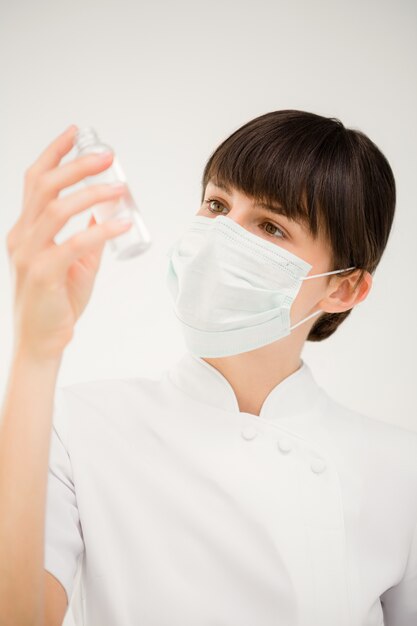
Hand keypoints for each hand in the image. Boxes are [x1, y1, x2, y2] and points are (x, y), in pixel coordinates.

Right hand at [6, 125, 131, 360]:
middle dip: (76, 165)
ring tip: (121, 188)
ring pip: (57, 209)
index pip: (34, 181)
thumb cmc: (57, 300)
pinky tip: (124, 223)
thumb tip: (108, 214)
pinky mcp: (43, 273)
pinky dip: (101, 230)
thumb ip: (87, 236)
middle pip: (44, 186)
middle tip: (108, 156)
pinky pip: (74, 243)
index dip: (54, 152)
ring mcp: (29, 254)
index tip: (77, 133)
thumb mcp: (75, 261)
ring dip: (92, 193)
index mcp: (26, 229)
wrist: (43, 341)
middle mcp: (22, 235)